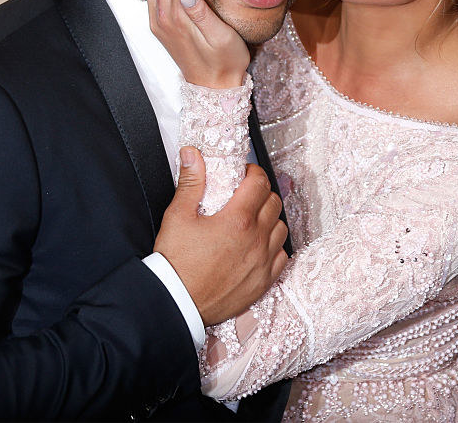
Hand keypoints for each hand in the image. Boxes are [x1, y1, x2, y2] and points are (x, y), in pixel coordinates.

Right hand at [154, 147, 287, 324]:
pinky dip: (274, 247)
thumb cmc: (176, 262)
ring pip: (281, 228)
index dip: (253, 172)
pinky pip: (282, 257)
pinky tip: (259, 246)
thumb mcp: (178, 216)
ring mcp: (263, 262)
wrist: (177, 303)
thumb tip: (193, 155)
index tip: (244, 174)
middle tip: (246, 195)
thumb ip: (191, 182)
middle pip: (274, 203)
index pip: (259, 183)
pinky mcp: (263, 281)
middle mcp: (256, 239)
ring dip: (270, 219)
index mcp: (238, 219)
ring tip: (252, 220)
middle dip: (261, 193)